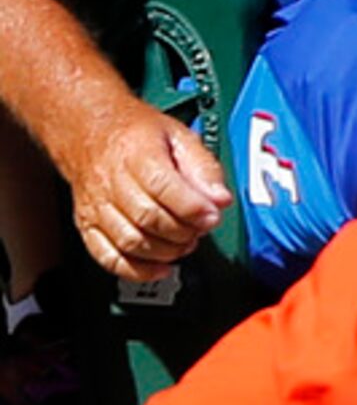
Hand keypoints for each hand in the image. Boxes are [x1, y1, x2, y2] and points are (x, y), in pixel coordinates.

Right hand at [66, 99, 229, 281]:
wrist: (90, 134)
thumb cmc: (136, 135)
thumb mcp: (179, 137)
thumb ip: (203, 168)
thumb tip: (220, 199)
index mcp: (136, 154)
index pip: (163, 187)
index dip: (193, 207)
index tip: (212, 215)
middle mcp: (111, 182)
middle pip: (147, 218)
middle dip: (183, 230)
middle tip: (201, 228)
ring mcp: (97, 207)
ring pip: (130, 241)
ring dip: (165, 251)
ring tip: (185, 242)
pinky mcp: (88, 226)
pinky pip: (107, 257)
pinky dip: (136, 270)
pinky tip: (161, 267)